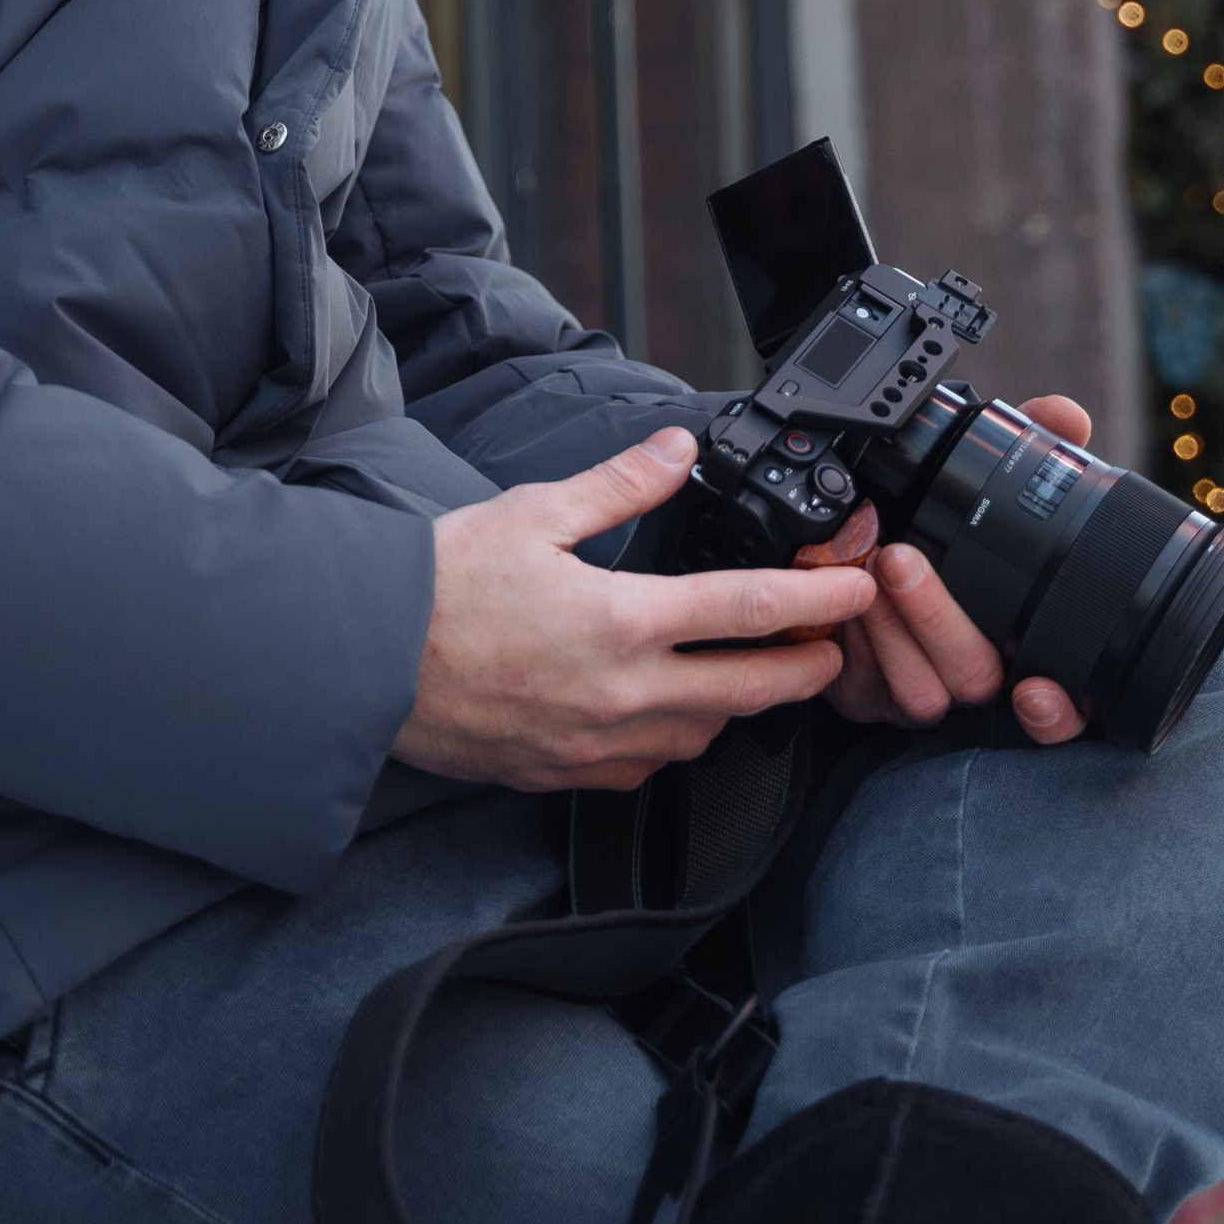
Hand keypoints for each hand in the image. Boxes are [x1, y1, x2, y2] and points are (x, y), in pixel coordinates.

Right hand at [394, 428, 879, 795]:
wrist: (367, 662)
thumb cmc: (441, 585)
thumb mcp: (536, 512)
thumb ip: (620, 485)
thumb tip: (677, 450)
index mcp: (622, 619)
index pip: (750, 609)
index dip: (818, 600)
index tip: (855, 590)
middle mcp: (622, 692)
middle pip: (750, 689)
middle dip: (805, 668)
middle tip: (833, 648)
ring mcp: (597, 742)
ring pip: (703, 733)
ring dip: (739, 703)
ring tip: (750, 671)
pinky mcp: (567, 772)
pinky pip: (648, 767)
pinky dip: (675, 739)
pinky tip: (670, 712)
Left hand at [797, 395, 1093, 747]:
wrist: (873, 551)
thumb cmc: (945, 529)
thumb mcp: (989, 486)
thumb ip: (1031, 450)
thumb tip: (1066, 418)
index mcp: (1018, 644)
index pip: (1059, 706)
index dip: (1058, 713)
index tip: (1038, 690)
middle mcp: (974, 675)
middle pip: (974, 679)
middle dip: (937, 622)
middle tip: (901, 558)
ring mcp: (920, 690)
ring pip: (916, 690)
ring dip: (888, 626)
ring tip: (865, 562)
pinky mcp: (865, 696)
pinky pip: (859, 688)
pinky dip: (850, 643)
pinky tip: (838, 601)